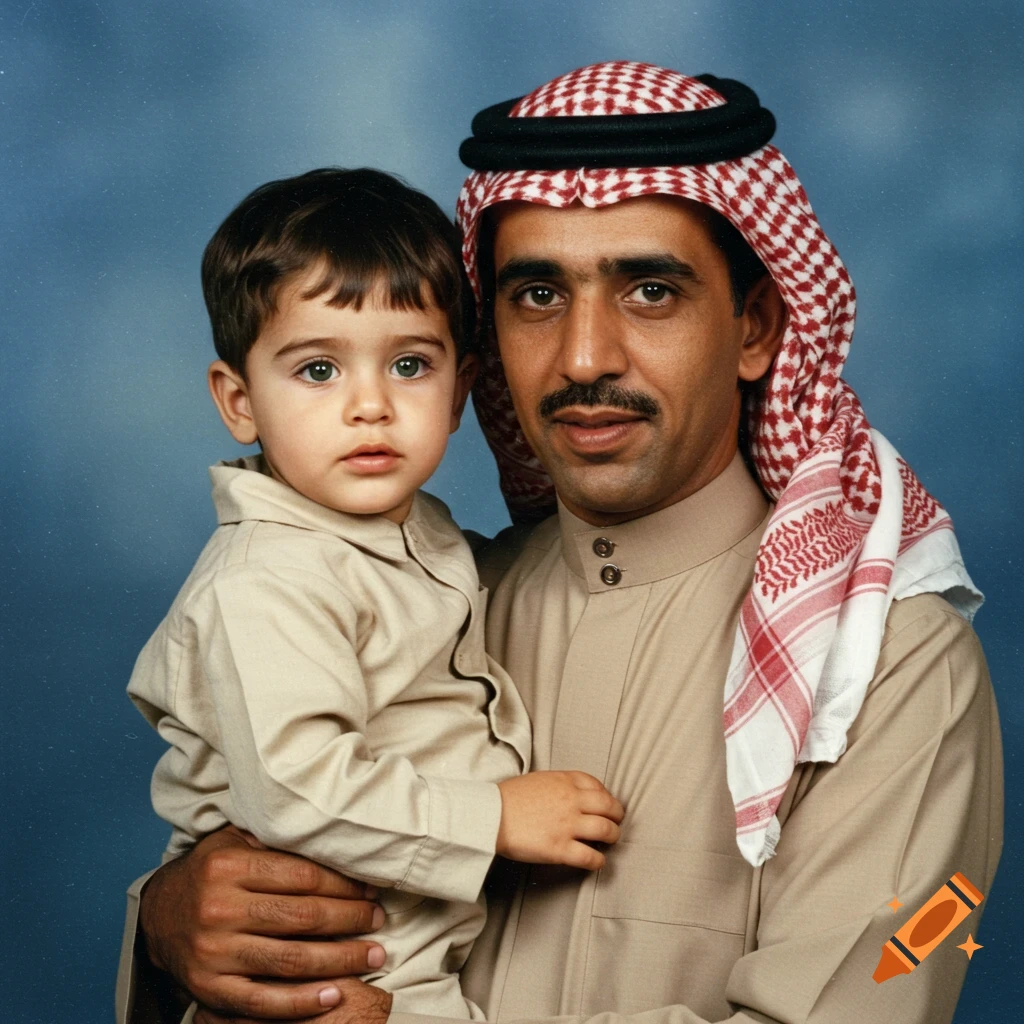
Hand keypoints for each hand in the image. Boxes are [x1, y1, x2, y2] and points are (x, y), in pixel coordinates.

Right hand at [139, 826, 385, 1018]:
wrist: (157, 915)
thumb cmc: (211, 872)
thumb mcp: (234, 842)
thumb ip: (275, 841)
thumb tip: (336, 839)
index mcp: (228, 867)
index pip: (303, 877)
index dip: (344, 884)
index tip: (371, 889)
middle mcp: (219, 909)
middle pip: (303, 918)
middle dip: (351, 920)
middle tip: (380, 920)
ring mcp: (213, 953)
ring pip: (290, 961)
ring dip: (340, 960)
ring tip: (374, 956)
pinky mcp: (209, 989)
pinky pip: (263, 1001)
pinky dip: (302, 1002)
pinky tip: (335, 994)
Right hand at [497, 770, 623, 869]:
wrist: (489, 815)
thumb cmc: (508, 798)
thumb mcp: (537, 780)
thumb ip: (558, 786)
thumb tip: (571, 796)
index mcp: (564, 781)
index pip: (597, 786)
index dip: (606, 797)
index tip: (605, 805)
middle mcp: (571, 801)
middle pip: (609, 807)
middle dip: (617, 817)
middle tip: (615, 823)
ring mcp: (567, 825)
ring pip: (606, 831)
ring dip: (612, 837)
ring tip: (609, 842)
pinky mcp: (559, 848)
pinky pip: (590, 857)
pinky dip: (599, 861)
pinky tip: (597, 862)